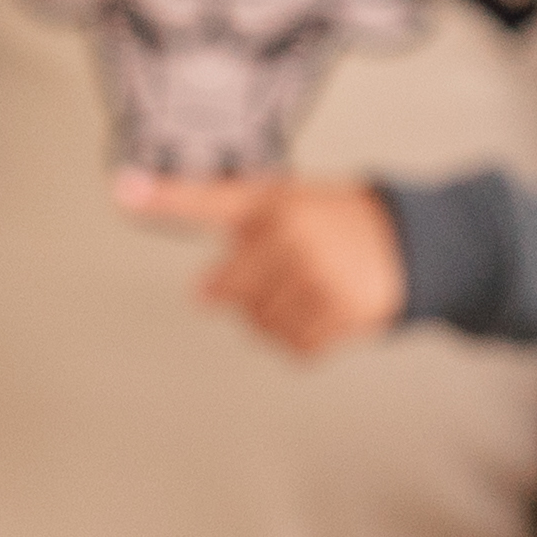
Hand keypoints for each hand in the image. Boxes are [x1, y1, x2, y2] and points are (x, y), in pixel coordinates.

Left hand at [117, 171, 408, 356]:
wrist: (412, 238)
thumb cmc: (338, 222)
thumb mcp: (286, 204)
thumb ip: (237, 239)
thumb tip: (202, 295)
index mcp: (272, 205)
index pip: (208, 199)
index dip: (163, 196)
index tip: (124, 190)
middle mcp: (291, 236)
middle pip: (227, 294)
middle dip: (251, 292)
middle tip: (285, 272)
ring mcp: (317, 273)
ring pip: (260, 326)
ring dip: (278, 318)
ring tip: (310, 287)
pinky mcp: (342, 308)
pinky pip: (296, 346)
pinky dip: (305, 338)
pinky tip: (325, 307)